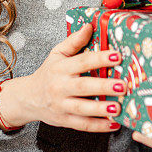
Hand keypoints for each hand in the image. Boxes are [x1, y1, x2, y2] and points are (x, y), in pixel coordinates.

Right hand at [0, 23, 127, 131]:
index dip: (100, 59)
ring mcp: (61, 106)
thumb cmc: (48, 73)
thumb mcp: (57, 54)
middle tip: (123, 85)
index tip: (118, 56)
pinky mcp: (64, 121)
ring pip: (82, 109)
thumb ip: (74, 41)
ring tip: (119, 107)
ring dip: (101, 109)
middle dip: (103, 86)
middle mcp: (60, 87)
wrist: (27, 98)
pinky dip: (98, 126)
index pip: (82, 62)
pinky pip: (82, 125)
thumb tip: (90, 25)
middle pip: (83, 87)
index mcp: (61, 68)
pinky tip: (114, 124)